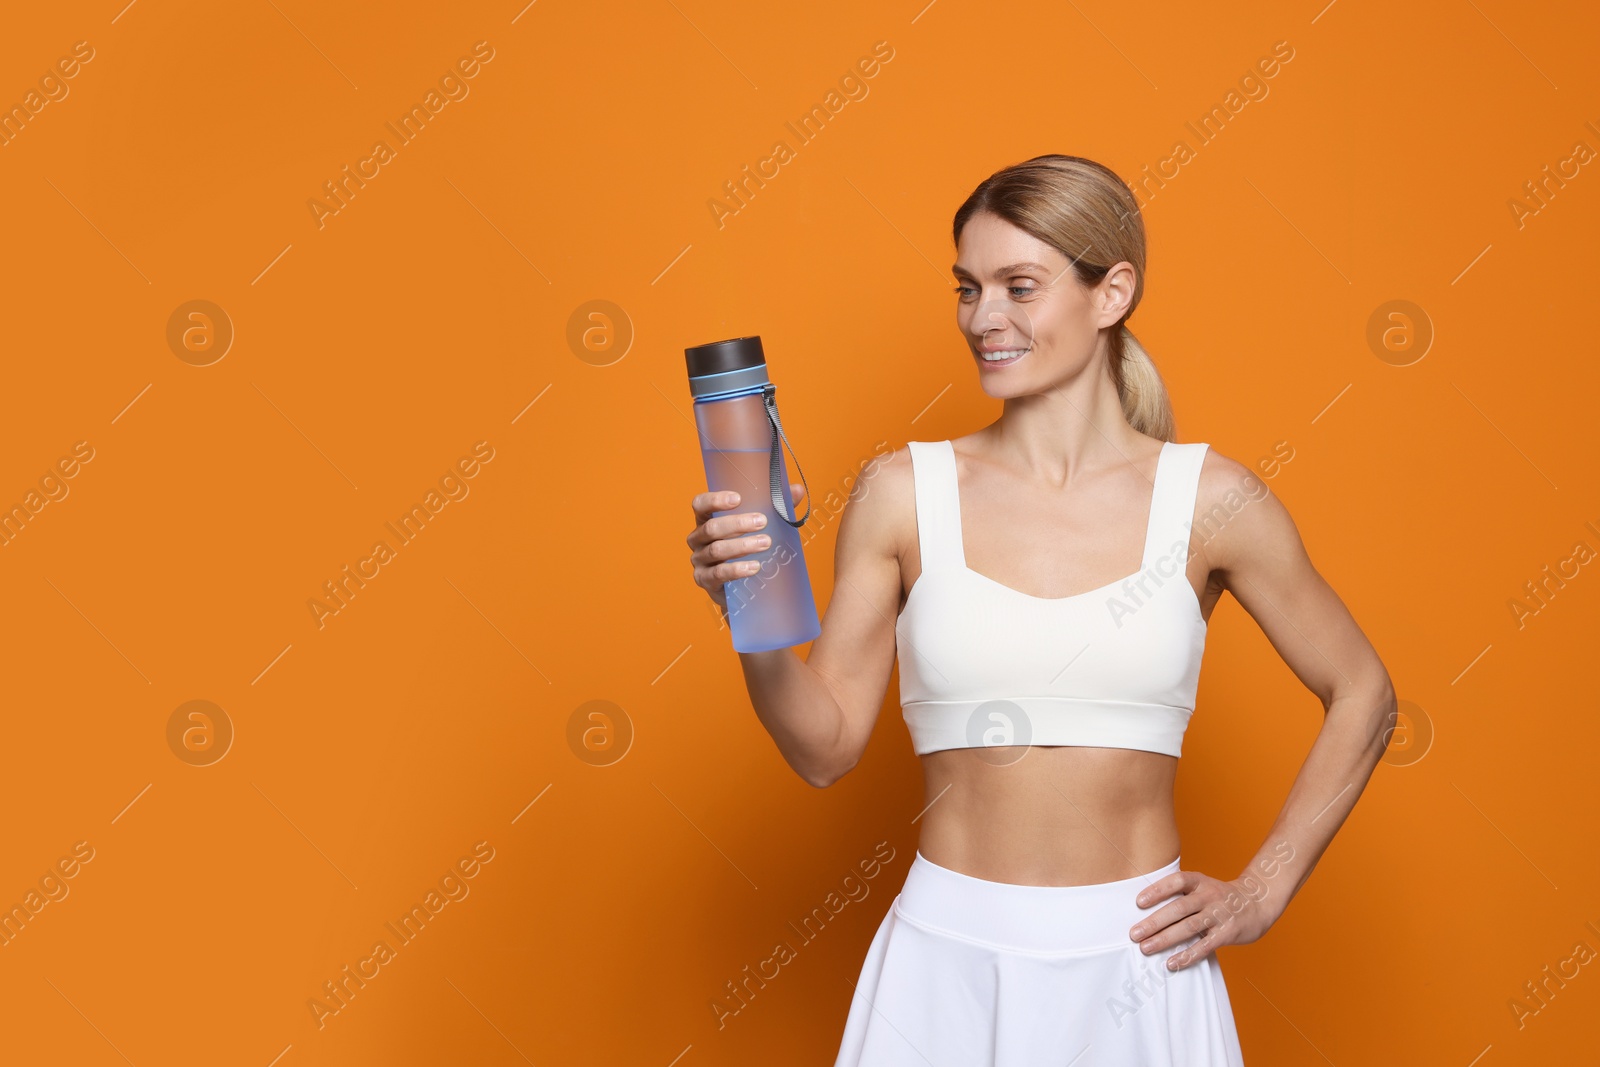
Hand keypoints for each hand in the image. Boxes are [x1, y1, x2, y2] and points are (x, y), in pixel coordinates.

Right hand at [686, 483, 806, 610]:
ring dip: (742, 546)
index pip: (700, 504)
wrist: (739, 588)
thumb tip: (797, 490)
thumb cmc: (745, 548)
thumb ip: (775, 508)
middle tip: (762, 522)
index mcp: (706, 520)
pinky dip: (737, 569)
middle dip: (737, 524)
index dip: (715, 500)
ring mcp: (699, 560)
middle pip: (711, 528)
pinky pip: (718, 574)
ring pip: (716, 550)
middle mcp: (697, 539)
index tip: (738, 498)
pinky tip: (754, 567)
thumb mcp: (758, 527)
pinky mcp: (704, 580)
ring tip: (765, 543)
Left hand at [1127, 867, 1280, 970]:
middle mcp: (1209, 896)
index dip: (1157, 890)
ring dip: (1165, 939)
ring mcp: (1220, 914)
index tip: (1138, 902)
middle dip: (1154, 922)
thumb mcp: (1202, 886)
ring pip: (1189, 928)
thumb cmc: (1219, 897)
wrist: (1258, 903)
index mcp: (1200, 881)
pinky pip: (1205, 946)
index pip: (1176, 881)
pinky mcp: (1228, 933)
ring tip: (1145, 948)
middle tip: (1134, 934)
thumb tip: (1145, 910)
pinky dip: (1187, 956)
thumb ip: (1180, 894)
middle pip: (1179, 908)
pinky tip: (1171, 963)